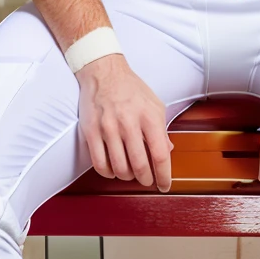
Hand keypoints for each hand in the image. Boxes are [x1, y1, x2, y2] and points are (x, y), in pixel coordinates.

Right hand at [77, 56, 173, 191]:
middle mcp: (129, 123)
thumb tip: (167, 152)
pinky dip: (108, 173)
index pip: (160, 155)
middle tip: (147, 181)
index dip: (164, 176)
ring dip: (127, 177)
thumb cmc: (131, 89)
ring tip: (130, 174)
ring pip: (119, 167)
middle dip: (146, 179)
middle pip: (140, 165)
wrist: (104, 72)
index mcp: (149, 117)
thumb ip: (161, 130)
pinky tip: (112, 170)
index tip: (165, 186)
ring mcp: (109, 128)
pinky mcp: (91, 131)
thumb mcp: (154, 105)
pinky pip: (99, 163)